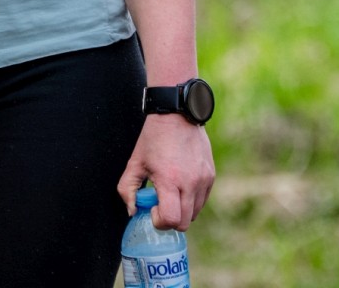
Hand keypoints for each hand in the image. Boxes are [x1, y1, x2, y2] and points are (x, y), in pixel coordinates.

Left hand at [116, 115, 214, 230]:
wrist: (177, 115)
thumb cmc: (154, 138)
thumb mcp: (134, 162)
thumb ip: (127, 190)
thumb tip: (132, 211)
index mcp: (170, 180)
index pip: (171, 220)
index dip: (159, 221)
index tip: (152, 208)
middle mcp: (190, 183)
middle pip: (184, 222)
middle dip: (169, 219)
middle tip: (159, 203)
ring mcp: (204, 180)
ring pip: (194, 213)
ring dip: (181, 211)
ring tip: (170, 193)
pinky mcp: (211, 176)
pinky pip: (202, 201)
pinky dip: (191, 201)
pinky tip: (181, 186)